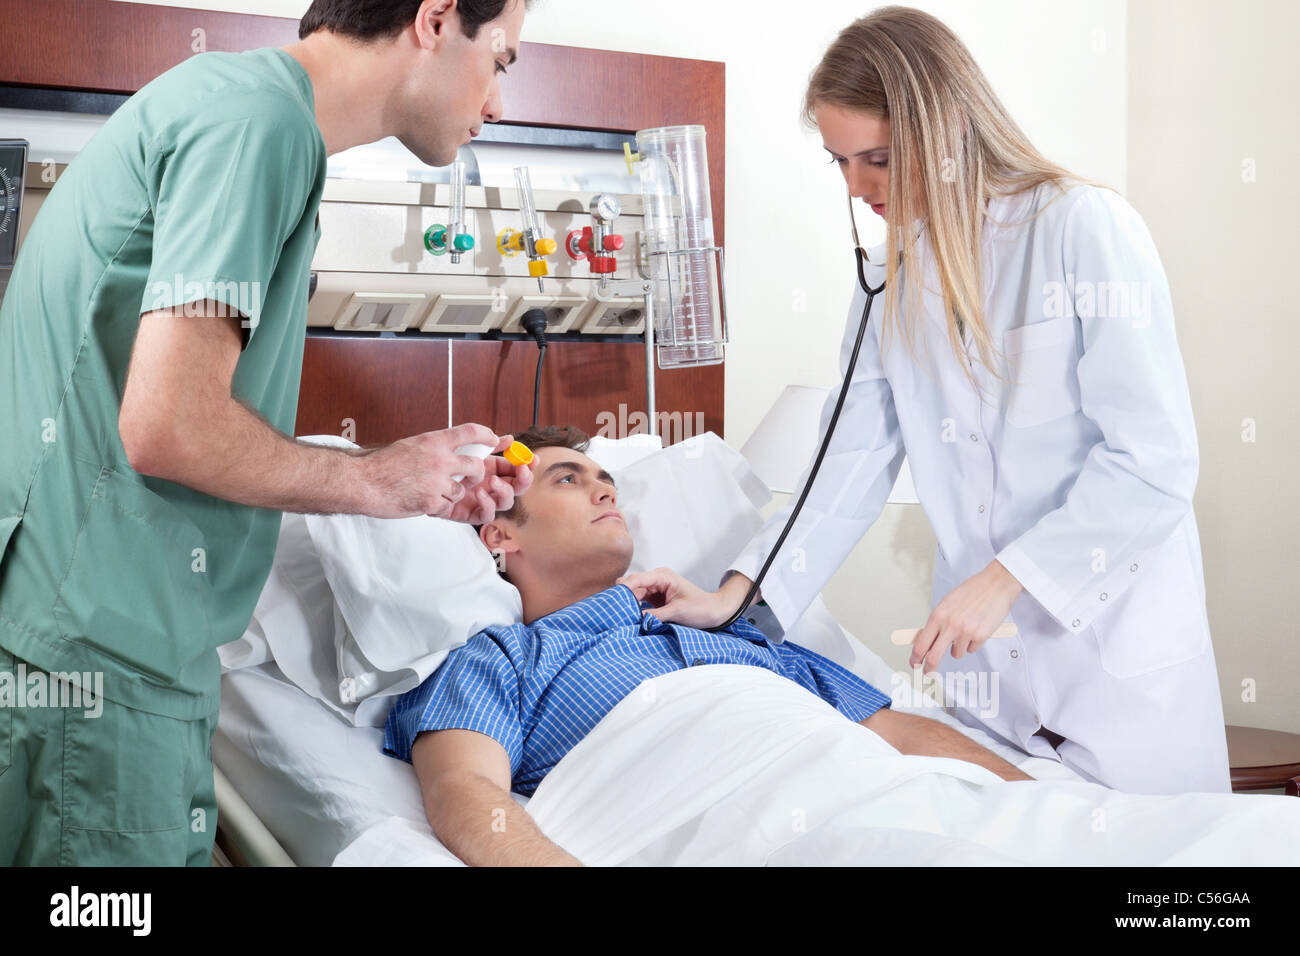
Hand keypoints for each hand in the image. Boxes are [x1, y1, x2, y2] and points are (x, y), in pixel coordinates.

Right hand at [358, 423, 532, 521]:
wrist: (362, 482)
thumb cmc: (381, 464)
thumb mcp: (411, 445)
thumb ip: (434, 447)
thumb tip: (452, 449)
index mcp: (433, 441)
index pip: (470, 432)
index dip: (486, 435)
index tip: (494, 439)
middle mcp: (439, 459)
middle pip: (476, 466)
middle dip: (477, 473)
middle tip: (471, 477)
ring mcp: (436, 482)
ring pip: (462, 490)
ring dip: (453, 493)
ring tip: (432, 490)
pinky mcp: (431, 502)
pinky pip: (448, 505)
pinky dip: (439, 505)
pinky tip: (423, 500)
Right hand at [616, 567, 737, 628]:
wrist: (715, 612)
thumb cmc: (701, 608)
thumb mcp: (677, 612)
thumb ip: (655, 615)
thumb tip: (635, 619)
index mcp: (663, 576)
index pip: (636, 579)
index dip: (623, 589)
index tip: (612, 601)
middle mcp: (657, 580)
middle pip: (632, 586)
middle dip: (623, 597)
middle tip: (614, 612)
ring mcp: (656, 589)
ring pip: (634, 594)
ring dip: (628, 604)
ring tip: (619, 616)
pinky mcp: (656, 599)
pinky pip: (640, 602)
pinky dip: (634, 609)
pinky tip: (629, 617)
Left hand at [910, 560, 1023, 674]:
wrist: (995, 585)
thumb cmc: (971, 592)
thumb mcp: (946, 604)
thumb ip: (937, 623)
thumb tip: (926, 641)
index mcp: (938, 615)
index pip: (921, 643)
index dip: (915, 657)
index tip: (914, 663)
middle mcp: (950, 625)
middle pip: (934, 656)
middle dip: (929, 668)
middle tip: (928, 672)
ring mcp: (966, 632)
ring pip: (956, 653)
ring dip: (958, 647)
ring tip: (966, 630)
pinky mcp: (981, 636)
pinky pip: (971, 649)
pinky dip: (973, 643)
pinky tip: (977, 628)